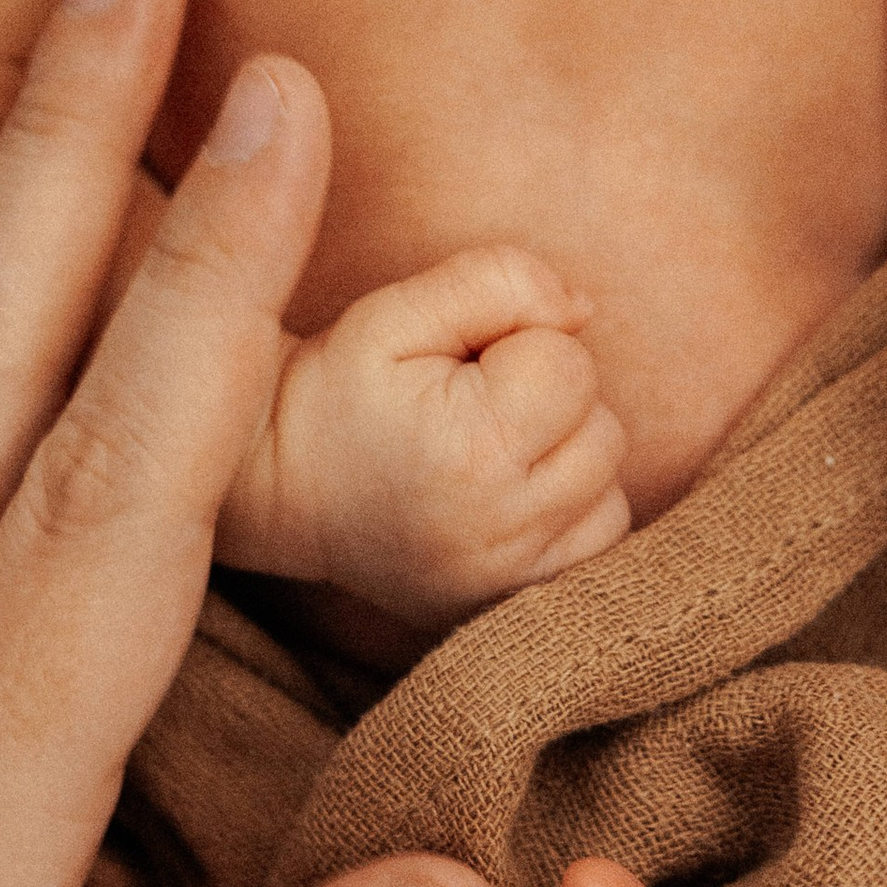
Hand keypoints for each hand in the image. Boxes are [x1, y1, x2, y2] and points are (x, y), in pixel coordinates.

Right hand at [220, 244, 632, 629]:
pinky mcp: (515, 604)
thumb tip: (584, 310)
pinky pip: (599, 541)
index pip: (570, 361)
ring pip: (608, 485)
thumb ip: (498, 282)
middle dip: (546, 400)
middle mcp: (502, 531)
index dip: (517, 344)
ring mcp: (511, 580)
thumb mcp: (395, 311)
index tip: (457, 367)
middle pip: (601, 427)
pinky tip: (509, 495)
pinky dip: (571, 509)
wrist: (279, 489)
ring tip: (486, 451)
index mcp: (474, 452)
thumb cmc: (337, 389)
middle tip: (467, 407)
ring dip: (564, 455)